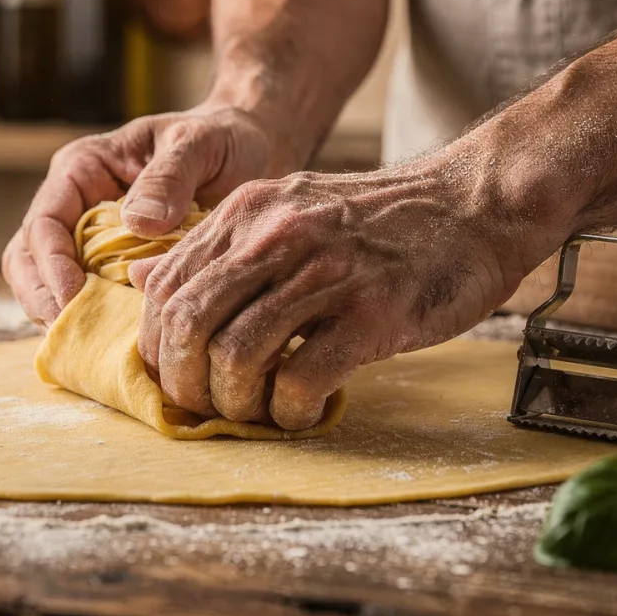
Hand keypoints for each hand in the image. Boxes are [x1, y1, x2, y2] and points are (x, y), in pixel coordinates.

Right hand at [3, 106, 284, 324]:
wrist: (248, 148)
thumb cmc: (219, 138)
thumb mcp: (199, 145)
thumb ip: (170, 177)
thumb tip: (138, 222)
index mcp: (83, 169)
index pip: (45, 221)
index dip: (50, 263)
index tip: (71, 296)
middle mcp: (75, 205)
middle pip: (28, 258)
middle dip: (40, 297)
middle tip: (69, 333)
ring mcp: (89, 238)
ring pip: (45, 283)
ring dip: (57, 315)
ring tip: (85, 346)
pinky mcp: (110, 266)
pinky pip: (86, 297)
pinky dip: (90, 322)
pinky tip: (111, 345)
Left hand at [129, 154, 552, 429]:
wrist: (476, 203)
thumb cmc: (381, 220)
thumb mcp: (288, 207)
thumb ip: (217, 244)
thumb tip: (140, 278)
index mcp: (249, 211)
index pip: (166, 287)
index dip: (156, 345)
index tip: (175, 375)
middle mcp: (277, 236)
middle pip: (187, 324)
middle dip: (183, 382)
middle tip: (203, 408)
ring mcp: (325, 273)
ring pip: (236, 356)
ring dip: (235, 403)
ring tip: (257, 412)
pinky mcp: (372, 313)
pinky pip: (300, 379)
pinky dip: (288, 412)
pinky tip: (302, 412)